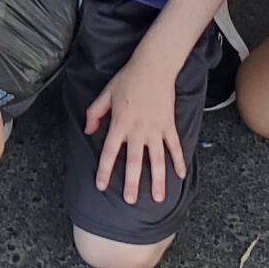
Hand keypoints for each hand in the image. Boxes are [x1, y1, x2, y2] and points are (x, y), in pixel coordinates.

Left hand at [85, 51, 184, 205]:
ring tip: (158, 198)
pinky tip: (180, 175)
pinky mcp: (169, 125)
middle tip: (130, 201)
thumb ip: (94, 113)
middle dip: (132, 183)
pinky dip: (178, 161)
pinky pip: (175, 146)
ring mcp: (155, 129)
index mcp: (120, 123)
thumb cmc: (127, 78)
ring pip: (157, 159)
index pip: (109, 152)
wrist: (153, 66)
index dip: (104, 170)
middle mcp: (137, 130)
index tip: (100, 186)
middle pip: (134, 162)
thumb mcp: (105, 94)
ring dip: (158, 180)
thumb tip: (88, 130)